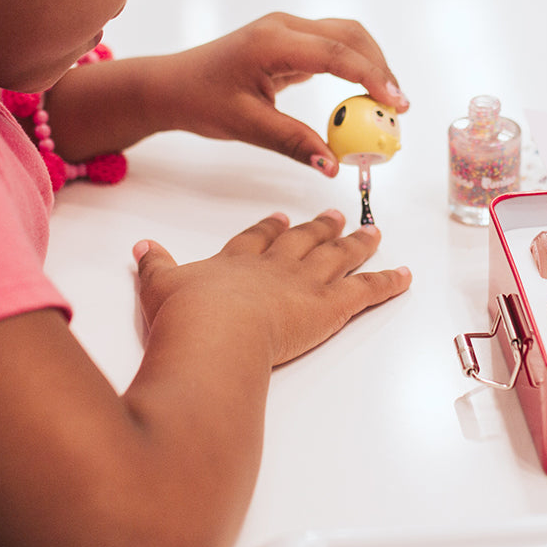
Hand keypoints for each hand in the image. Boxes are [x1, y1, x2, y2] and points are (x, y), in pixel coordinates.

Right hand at [134, 209, 410, 365]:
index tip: (282, 218)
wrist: (215, 331)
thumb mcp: (159, 286)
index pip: (259, 238)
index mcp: (239, 260)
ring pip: (340, 257)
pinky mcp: (331, 305)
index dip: (271, 228)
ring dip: (358, 243)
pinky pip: (368, 291)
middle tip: (334, 216)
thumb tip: (140, 247)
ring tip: (373, 232)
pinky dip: (389, 282)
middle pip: (305, 240)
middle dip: (320, 227)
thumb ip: (155, 265)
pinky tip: (405, 275)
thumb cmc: (188, 314)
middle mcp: (277, 265)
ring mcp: (307, 282)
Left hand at [152, 12, 408, 174]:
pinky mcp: (289, 40)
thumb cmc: (201, 100)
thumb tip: (334, 165)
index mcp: (271, 42)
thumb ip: (293, 142)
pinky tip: (363, 95)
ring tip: (387, 104)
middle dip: (380, 68)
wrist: (173, 85)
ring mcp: (287, 30)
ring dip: (371, 65)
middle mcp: (284, 26)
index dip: (371, 77)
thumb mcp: (246, 125)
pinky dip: (354, 67)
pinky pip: (332, 47)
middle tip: (398, 108)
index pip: (336, 53)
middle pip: (350, 35)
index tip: (397, 104)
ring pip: (346, 37)